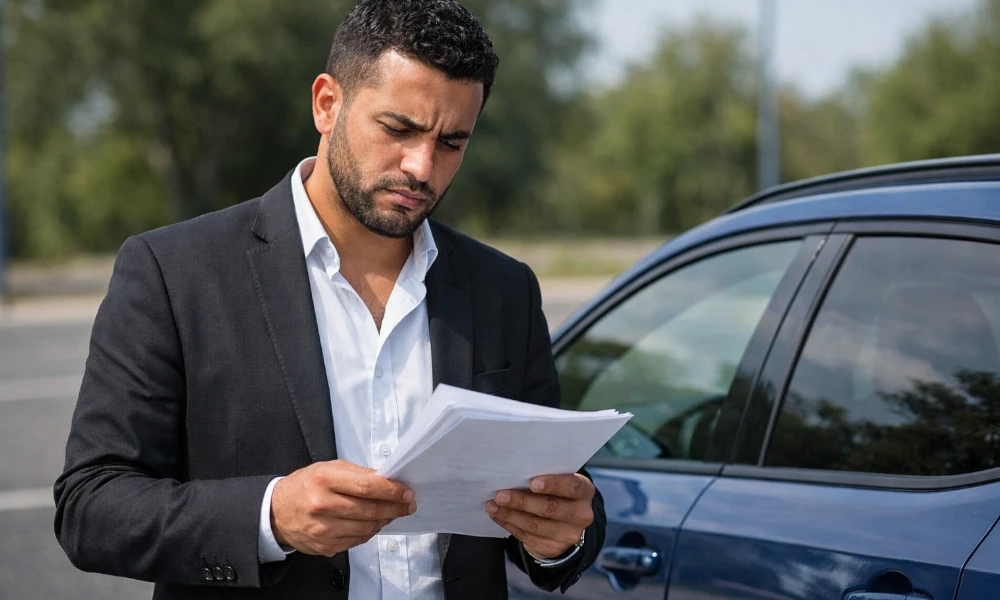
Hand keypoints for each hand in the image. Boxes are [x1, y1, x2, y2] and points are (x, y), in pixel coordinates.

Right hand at [270, 459, 414, 556]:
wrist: (276, 512)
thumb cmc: (305, 485)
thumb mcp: (328, 468)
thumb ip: (358, 474)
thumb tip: (387, 480)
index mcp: (324, 479)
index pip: (367, 486)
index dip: (392, 491)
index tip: (407, 492)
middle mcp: (322, 505)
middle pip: (370, 510)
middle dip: (395, 507)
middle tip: (408, 504)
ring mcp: (323, 529)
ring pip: (367, 528)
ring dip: (385, 520)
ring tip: (393, 512)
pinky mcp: (325, 546)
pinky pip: (357, 540)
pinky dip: (370, 532)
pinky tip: (374, 523)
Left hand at [485, 473, 594, 559]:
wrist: (565, 522)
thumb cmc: (557, 492)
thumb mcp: (560, 481)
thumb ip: (546, 476)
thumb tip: (515, 473)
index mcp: (584, 492)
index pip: (572, 487)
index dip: (553, 484)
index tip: (533, 482)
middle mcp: (581, 515)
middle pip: (550, 508)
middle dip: (522, 501)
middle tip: (501, 495)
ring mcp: (568, 535)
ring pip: (535, 525)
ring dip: (510, 514)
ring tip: (492, 505)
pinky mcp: (553, 549)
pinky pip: (527, 536)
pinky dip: (509, 524)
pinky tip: (498, 515)